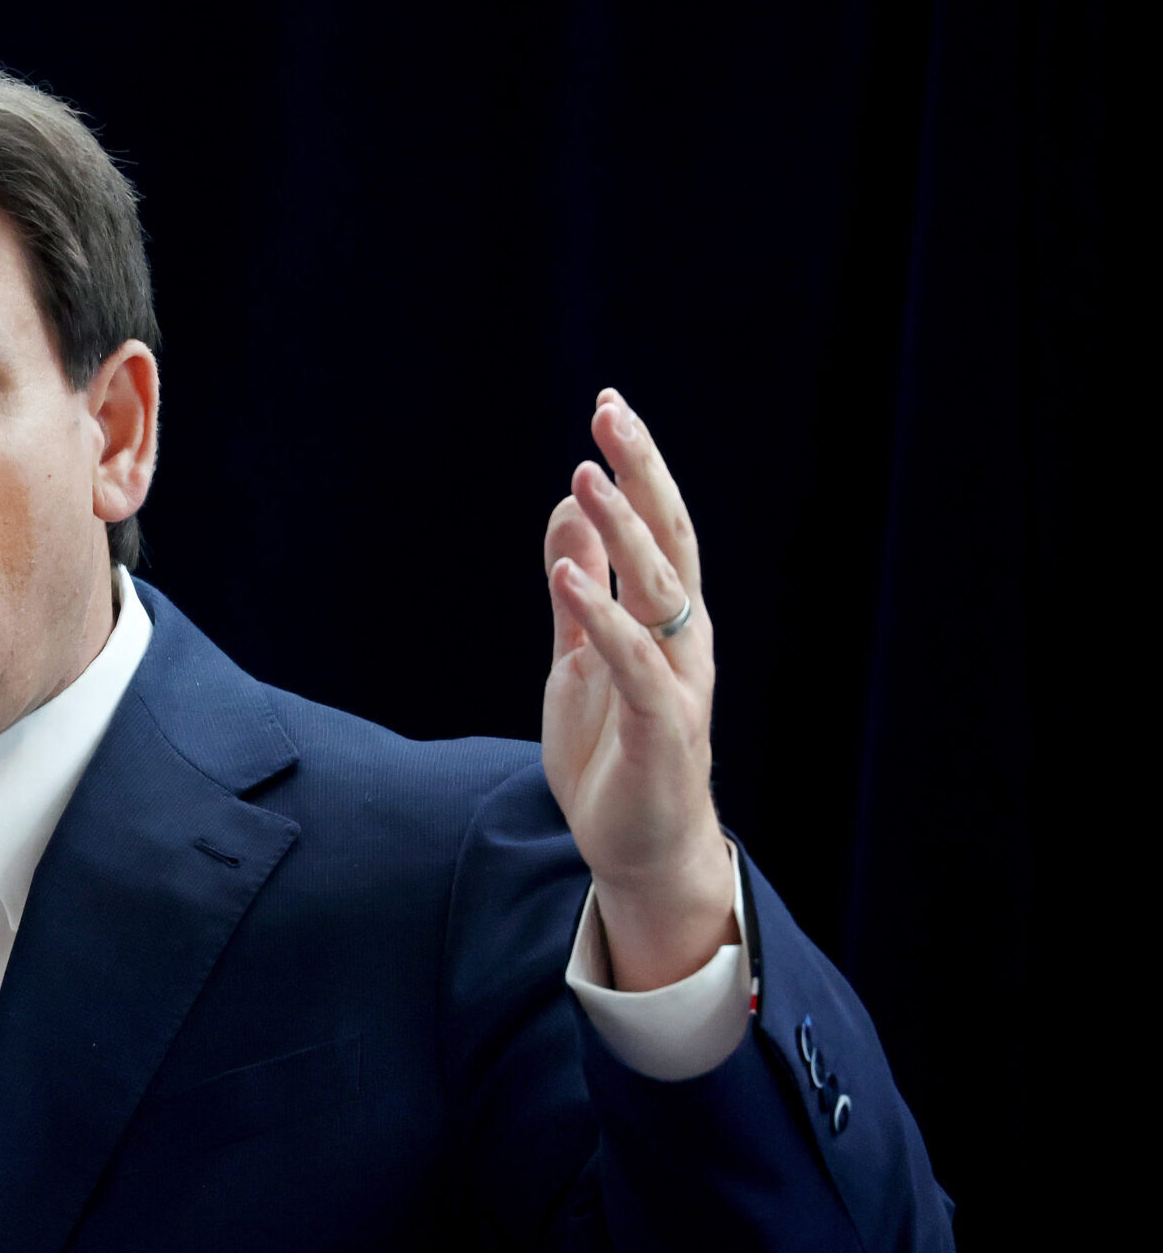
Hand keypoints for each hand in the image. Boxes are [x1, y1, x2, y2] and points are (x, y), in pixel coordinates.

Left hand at [542, 391, 735, 990]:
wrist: (633, 844)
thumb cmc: (612, 750)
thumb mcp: (579, 656)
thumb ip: (576, 590)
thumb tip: (570, 512)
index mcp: (666, 618)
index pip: (659, 527)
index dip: (637, 468)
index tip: (609, 407)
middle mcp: (683, 639)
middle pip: (671, 541)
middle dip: (642, 476)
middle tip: (610, 414)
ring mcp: (677, 682)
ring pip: (660, 591)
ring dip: (622, 532)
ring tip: (585, 478)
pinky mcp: (662, 728)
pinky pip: (636, 662)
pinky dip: (604, 617)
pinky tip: (570, 574)